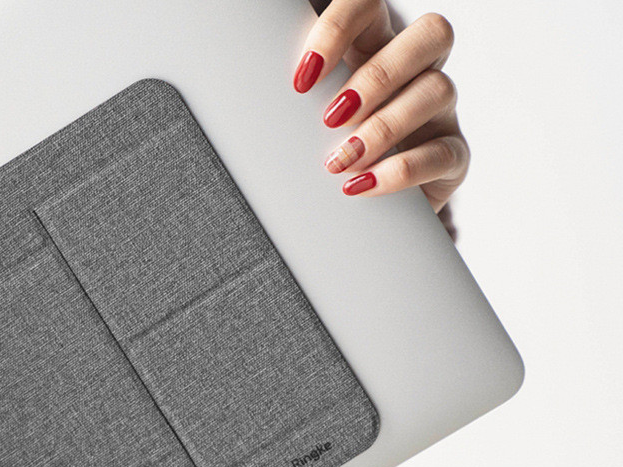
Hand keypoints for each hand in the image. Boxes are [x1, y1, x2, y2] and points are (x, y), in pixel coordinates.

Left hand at [293, 0, 468, 210]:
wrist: (365, 211)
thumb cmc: (330, 151)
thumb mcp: (307, 119)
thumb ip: (297, 96)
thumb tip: (250, 97)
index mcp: (379, 46)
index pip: (370, 5)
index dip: (340, 27)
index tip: (303, 77)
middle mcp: (418, 71)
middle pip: (431, 34)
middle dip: (377, 76)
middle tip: (332, 118)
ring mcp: (441, 112)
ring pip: (438, 89)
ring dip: (384, 127)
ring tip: (340, 161)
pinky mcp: (452, 156)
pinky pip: (443, 152)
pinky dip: (400, 170)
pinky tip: (362, 186)